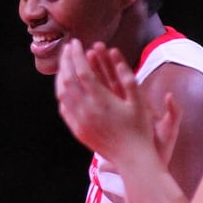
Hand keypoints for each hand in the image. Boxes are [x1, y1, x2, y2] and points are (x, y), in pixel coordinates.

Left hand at [56, 39, 154, 161]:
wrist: (132, 160)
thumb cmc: (140, 130)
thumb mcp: (139, 102)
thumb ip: (127, 77)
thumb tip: (116, 54)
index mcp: (101, 100)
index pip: (82, 71)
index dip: (77, 54)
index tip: (76, 42)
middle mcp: (86, 110)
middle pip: (68, 79)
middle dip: (66, 60)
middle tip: (67, 47)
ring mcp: (80, 121)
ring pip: (62, 93)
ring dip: (61, 75)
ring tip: (64, 63)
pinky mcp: (78, 130)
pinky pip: (64, 108)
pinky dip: (62, 93)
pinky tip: (65, 86)